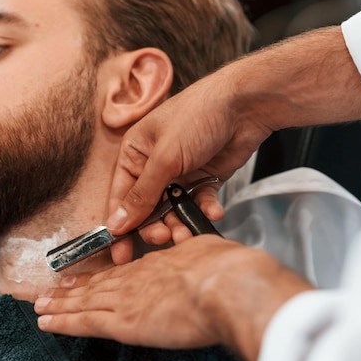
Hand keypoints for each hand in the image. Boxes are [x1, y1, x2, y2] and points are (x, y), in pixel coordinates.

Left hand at [35, 234, 314, 360]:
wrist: (225, 285)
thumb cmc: (226, 271)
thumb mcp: (209, 253)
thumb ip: (199, 257)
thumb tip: (204, 259)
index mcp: (157, 265)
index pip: (121, 273)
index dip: (100, 277)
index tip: (85, 278)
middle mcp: (136, 279)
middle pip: (97, 285)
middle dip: (72, 290)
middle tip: (49, 291)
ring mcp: (126, 299)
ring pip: (85, 301)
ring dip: (61, 304)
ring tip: (41, 306)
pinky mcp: (123, 321)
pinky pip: (85, 321)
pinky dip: (63, 321)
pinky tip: (47, 322)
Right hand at [106, 71, 271, 263]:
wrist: (245, 105)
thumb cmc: (197, 117)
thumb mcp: (164, 158)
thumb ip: (141, 195)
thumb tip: (116, 224)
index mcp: (135, 155)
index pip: (120, 197)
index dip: (120, 227)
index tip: (120, 255)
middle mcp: (154, 166)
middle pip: (147, 209)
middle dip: (155, 227)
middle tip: (166, 238)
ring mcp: (180, 174)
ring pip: (173, 211)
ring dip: (181, 224)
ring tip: (189, 233)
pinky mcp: (204, 179)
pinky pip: (199, 203)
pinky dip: (204, 211)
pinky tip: (214, 213)